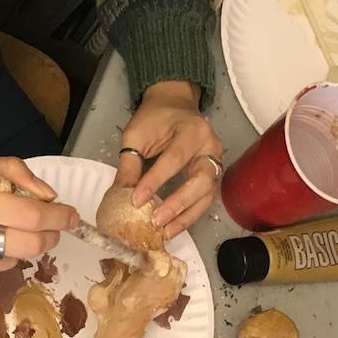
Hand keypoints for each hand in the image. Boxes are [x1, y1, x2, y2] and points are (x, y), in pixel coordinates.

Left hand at [115, 81, 223, 238]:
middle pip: (201, 180)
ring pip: (207, 195)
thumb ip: (130, 163)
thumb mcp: (136, 134)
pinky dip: (189, 216)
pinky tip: (173, 227)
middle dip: (178, 203)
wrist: (175, 105)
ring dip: (186, 216)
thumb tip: (121, 195)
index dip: (155, 182)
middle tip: (156, 221)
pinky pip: (204, 200)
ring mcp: (216, 162)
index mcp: (192, 130)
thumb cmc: (155, 118)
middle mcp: (210, 147)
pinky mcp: (214, 176)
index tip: (136, 201)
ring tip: (165, 232)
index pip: (174, 160)